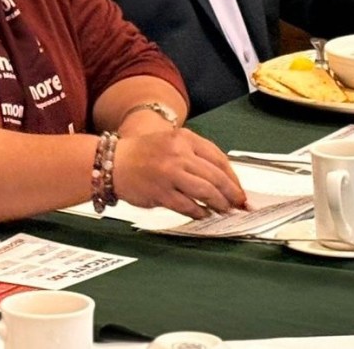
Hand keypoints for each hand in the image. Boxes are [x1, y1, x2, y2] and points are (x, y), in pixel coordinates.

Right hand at [113, 128, 246, 218]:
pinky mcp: (161, 192)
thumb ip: (195, 155)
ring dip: (219, 204)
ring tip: (224, 210)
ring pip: (205, 191)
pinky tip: (204, 214)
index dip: (233, 177)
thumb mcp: (172, 142)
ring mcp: (170, 173)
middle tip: (238, 204)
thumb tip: (222, 179)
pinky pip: (187, 205)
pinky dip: (199, 212)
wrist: (114, 162)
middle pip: (215, 176)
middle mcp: (179, 154)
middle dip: (231, 193)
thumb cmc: (144, 153)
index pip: (219, 158)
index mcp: (184, 138)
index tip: (240, 189)